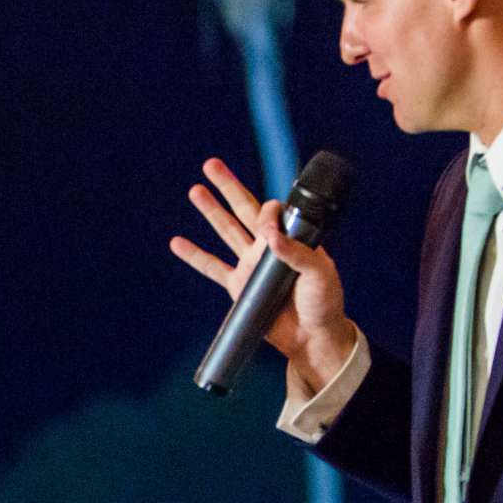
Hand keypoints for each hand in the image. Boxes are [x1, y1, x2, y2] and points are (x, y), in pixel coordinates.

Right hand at [169, 158, 357, 394]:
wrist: (312, 338)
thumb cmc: (324, 303)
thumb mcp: (320, 273)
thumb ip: (296, 252)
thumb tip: (269, 233)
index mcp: (291, 239)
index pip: (272, 212)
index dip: (267, 211)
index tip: (267, 220)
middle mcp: (268, 247)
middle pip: (244, 209)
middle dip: (228, 186)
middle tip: (211, 165)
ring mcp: (250, 266)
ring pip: (226, 231)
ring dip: (210, 211)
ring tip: (195, 190)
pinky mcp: (238, 287)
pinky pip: (212, 268)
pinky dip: (194, 256)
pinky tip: (177, 243)